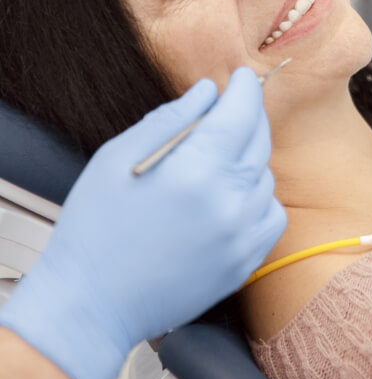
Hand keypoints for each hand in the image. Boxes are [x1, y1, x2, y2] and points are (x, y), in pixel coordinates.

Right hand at [0, 68, 285, 378]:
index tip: (244, 76)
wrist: (92, 302)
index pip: (240, 113)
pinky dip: (258, 196)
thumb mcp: (118, 156)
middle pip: (259, 140)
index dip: (245, 88)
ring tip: (217, 157)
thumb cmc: (95, 225)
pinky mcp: (244, 263)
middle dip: (249, 114)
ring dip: (249, 156)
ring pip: (266, 176)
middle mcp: (228, 203)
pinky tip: (230, 194)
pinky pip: (271, 214)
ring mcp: (241, 237)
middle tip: (232, 106)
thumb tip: (208, 91)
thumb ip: (170, 118)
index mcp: (194, 170)